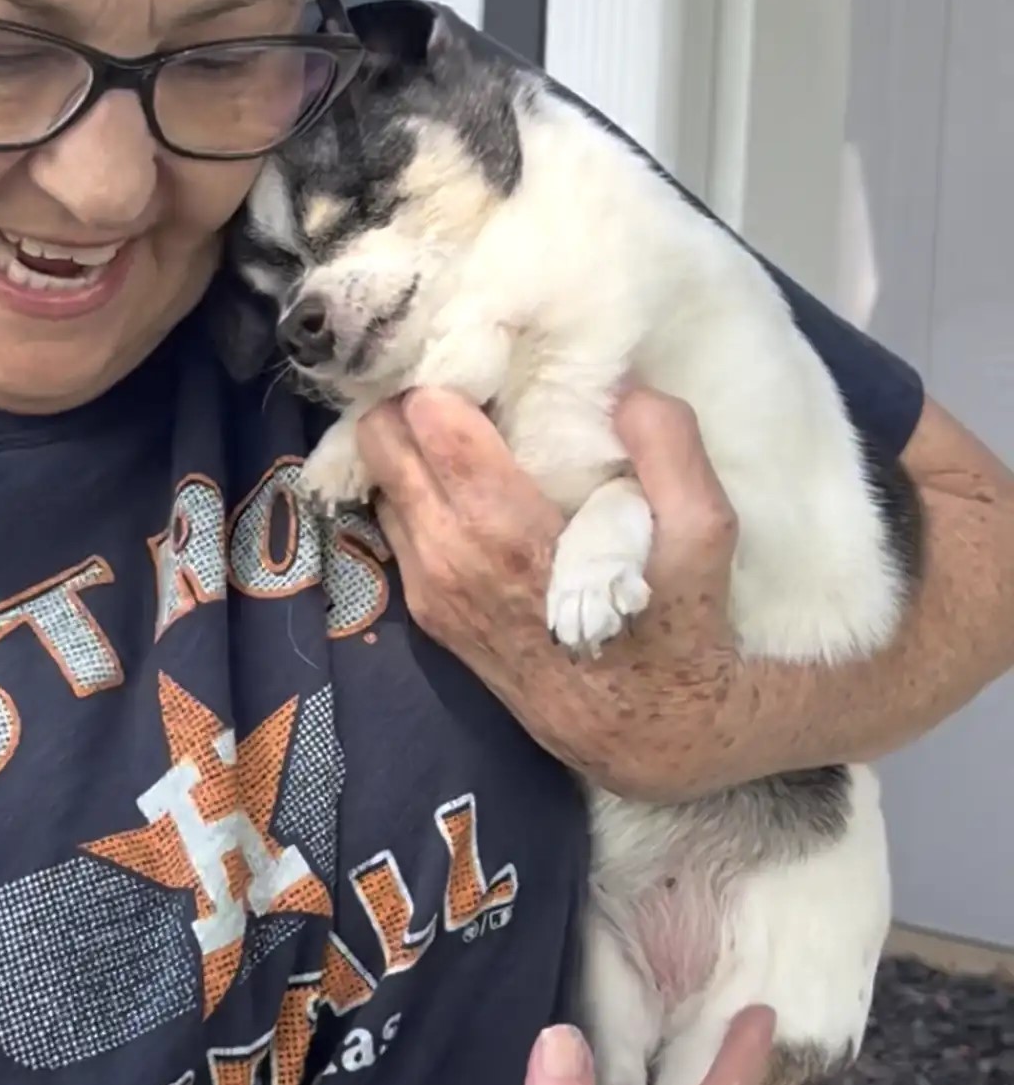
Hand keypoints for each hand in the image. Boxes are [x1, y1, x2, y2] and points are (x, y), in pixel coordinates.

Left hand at [357, 387, 745, 797]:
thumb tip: (624, 385)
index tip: (482, 351)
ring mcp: (427, 586)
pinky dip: (410, 486)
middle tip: (457, 375)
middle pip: (381, 439)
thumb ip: (670, 446)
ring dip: (404, 442)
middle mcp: (447, 556)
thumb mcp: (706, 532)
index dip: (447, 370)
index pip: (427, 418)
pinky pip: (393, 521)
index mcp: (503, 530)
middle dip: (408, 396)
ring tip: (457, 421)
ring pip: (378, 478)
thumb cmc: (679, 626)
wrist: (648, 733)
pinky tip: (457, 475)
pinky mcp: (425, 609)